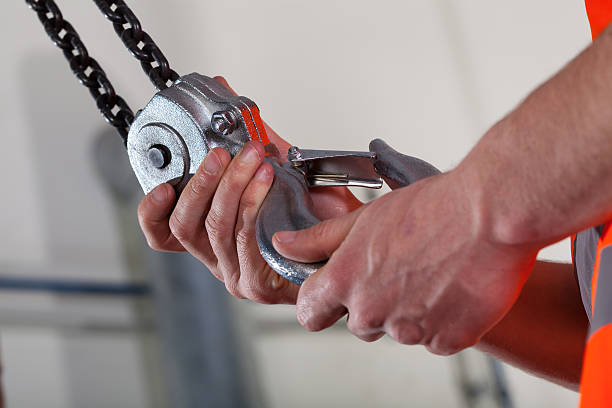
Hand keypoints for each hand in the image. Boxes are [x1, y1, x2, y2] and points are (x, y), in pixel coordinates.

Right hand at [137, 77, 361, 303]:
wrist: (352, 242)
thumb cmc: (314, 213)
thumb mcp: (275, 169)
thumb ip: (249, 138)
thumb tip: (226, 92)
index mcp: (213, 238)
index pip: (164, 234)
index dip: (152, 211)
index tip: (163, 183)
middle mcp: (219, 258)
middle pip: (184, 226)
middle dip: (201, 182)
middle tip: (221, 153)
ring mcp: (237, 274)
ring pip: (215, 227)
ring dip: (232, 186)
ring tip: (253, 158)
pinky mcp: (258, 282)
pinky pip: (244, 236)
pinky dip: (252, 201)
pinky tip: (265, 180)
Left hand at [272, 170, 537, 353]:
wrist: (491, 214)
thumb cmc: (431, 208)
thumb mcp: (365, 218)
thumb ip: (319, 239)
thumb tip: (283, 245)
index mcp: (345, 281)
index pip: (310, 312)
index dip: (318, 303)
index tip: (329, 294)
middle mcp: (372, 311)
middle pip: (358, 323)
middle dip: (372, 303)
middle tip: (399, 268)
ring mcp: (410, 330)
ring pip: (399, 330)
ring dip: (410, 311)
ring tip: (433, 271)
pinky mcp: (448, 340)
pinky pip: (435, 339)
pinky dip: (443, 321)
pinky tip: (454, 288)